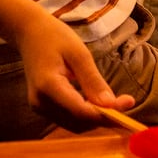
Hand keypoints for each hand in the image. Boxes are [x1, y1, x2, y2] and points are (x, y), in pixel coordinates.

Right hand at [15, 16, 136, 128]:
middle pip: (78, 122)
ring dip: (96, 118)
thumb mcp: (78, 53)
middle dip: (104, 117)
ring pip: (74, 124)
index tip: (129, 103)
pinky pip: (68, 118)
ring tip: (115, 102)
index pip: (81, 111)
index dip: (107, 113)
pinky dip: (85, 114)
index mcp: (48, 86)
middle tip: (126, 102)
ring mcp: (39, 107)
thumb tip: (111, 104)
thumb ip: (93, 80)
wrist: (28, 33)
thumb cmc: (53, 37)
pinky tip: (97, 102)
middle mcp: (40, 102)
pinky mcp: (42, 107)